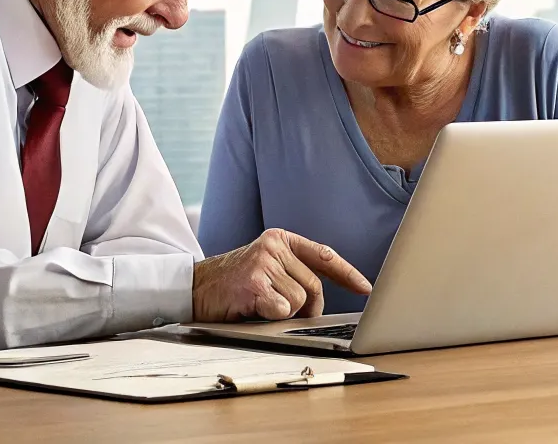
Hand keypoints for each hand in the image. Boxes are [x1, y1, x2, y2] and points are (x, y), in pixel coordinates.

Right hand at [192, 228, 372, 321]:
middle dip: (309, 307)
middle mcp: (274, 247)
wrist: (192, 288)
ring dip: (284, 312)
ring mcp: (263, 263)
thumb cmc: (232, 283)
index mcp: (281, 239)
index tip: (365, 288)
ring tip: (261, 305)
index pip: (324, 255)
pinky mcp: (254, 283)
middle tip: (286, 312)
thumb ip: (293, 272)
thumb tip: (322, 299)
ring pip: (299, 301)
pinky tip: (253, 309)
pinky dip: (271, 317)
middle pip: (314, 285)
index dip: (347, 274)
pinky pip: (282, 309)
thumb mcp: (266, 267)